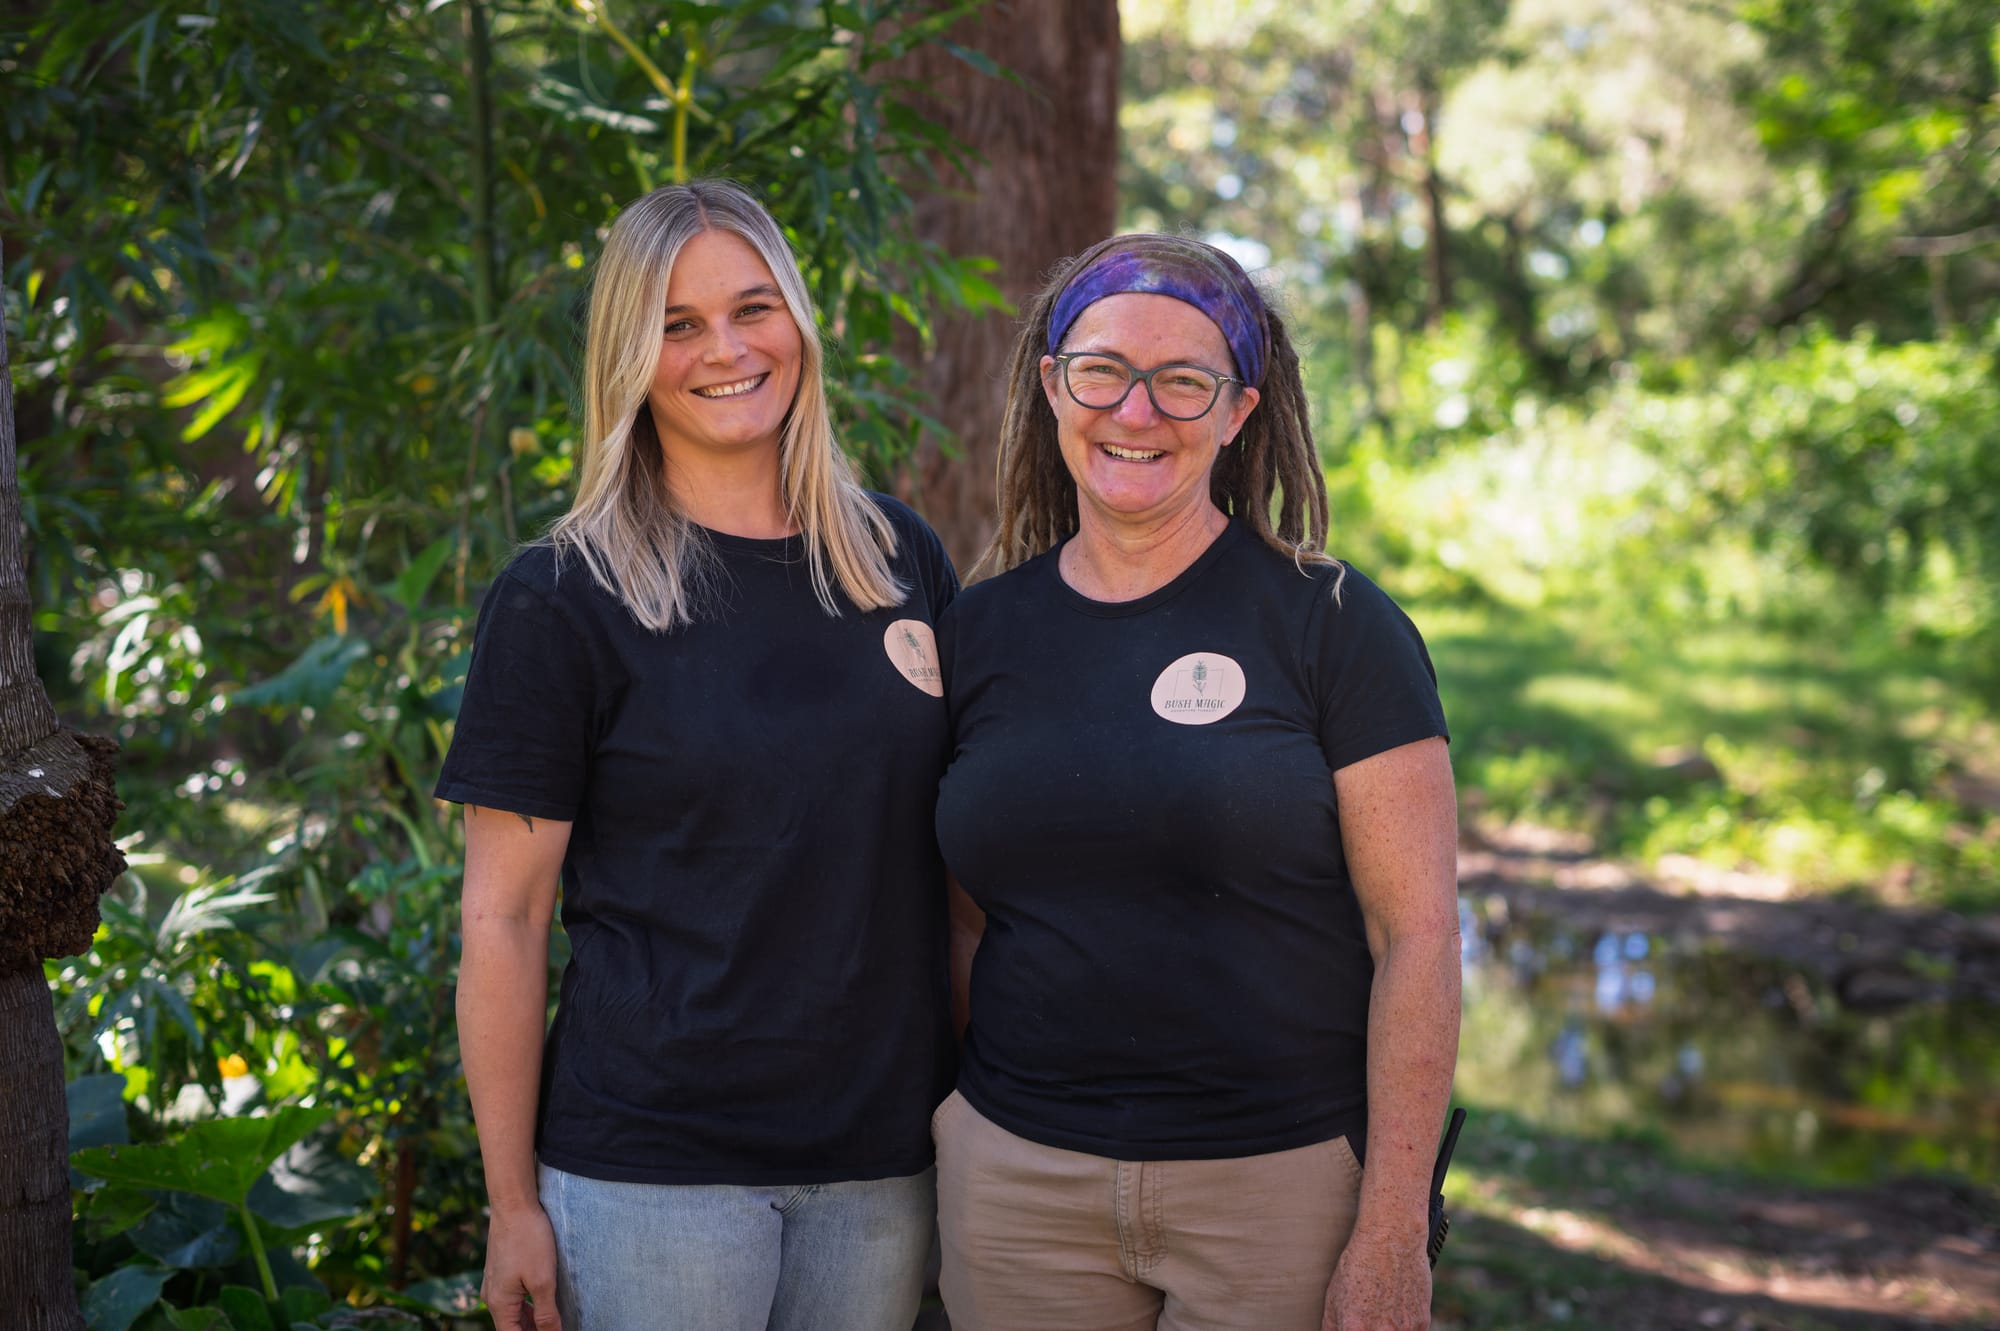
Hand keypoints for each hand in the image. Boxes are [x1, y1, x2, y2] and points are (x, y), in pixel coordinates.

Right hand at [483, 1200, 562, 1330]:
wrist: (513, 1204)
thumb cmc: (528, 1239)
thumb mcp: (543, 1280)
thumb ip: (547, 1313)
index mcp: (499, 1304)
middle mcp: (492, 1297)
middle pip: (512, 1327)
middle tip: (557, 1329)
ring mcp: (495, 1283)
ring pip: (513, 1313)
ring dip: (531, 1323)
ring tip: (553, 1325)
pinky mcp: (501, 1271)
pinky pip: (513, 1299)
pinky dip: (527, 1308)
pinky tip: (543, 1306)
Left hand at [1323, 1229, 1430, 1330]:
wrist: (1393, 1237)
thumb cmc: (1361, 1261)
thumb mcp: (1334, 1294)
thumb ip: (1331, 1326)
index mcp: (1354, 1328)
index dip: (1351, 1330)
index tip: (1353, 1324)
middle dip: (1369, 1328)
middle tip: (1368, 1314)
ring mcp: (1405, 1329)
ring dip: (1388, 1329)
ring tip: (1382, 1310)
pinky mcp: (1422, 1323)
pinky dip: (1404, 1325)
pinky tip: (1396, 1306)